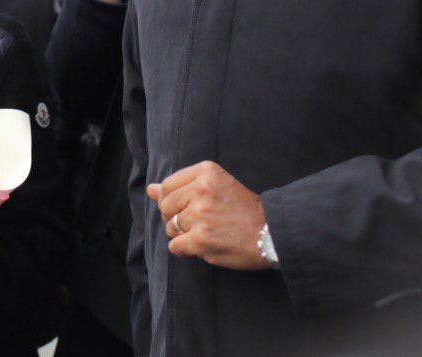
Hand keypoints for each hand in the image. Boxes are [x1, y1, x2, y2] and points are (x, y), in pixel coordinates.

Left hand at [148, 161, 268, 269]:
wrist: (272, 233)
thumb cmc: (244, 209)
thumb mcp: (215, 186)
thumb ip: (181, 186)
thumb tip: (149, 189)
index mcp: (206, 172)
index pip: (167, 186)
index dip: (170, 200)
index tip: (185, 207)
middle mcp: (201, 190)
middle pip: (165, 206)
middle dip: (173, 217)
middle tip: (196, 223)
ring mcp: (200, 216)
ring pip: (170, 227)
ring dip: (182, 234)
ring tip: (204, 233)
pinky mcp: (201, 240)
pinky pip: (175, 246)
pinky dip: (184, 250)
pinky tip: (200, 246)